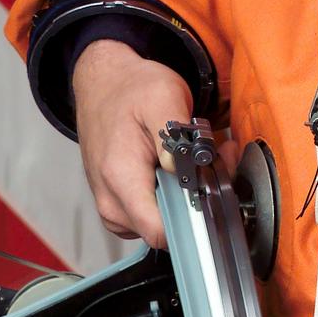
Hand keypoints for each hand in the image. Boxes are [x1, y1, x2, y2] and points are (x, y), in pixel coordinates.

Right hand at [71, 39, 192, 248]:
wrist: (104, 84)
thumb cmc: (131, 89)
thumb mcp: (163, 96)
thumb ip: (176, 136)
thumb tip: (187, 171)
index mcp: (120, 177)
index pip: (158, 231)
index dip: (194, 218)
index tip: (212, 188)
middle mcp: (111, 201)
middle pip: (165, 230)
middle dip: (196, 200)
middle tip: (213, 162)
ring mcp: (112, 207)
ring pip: (160, 225)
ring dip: (185, 198)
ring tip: (194, 160)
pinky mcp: (118, 205)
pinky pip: (151, 216)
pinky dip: (170, 196)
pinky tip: (178, 170)